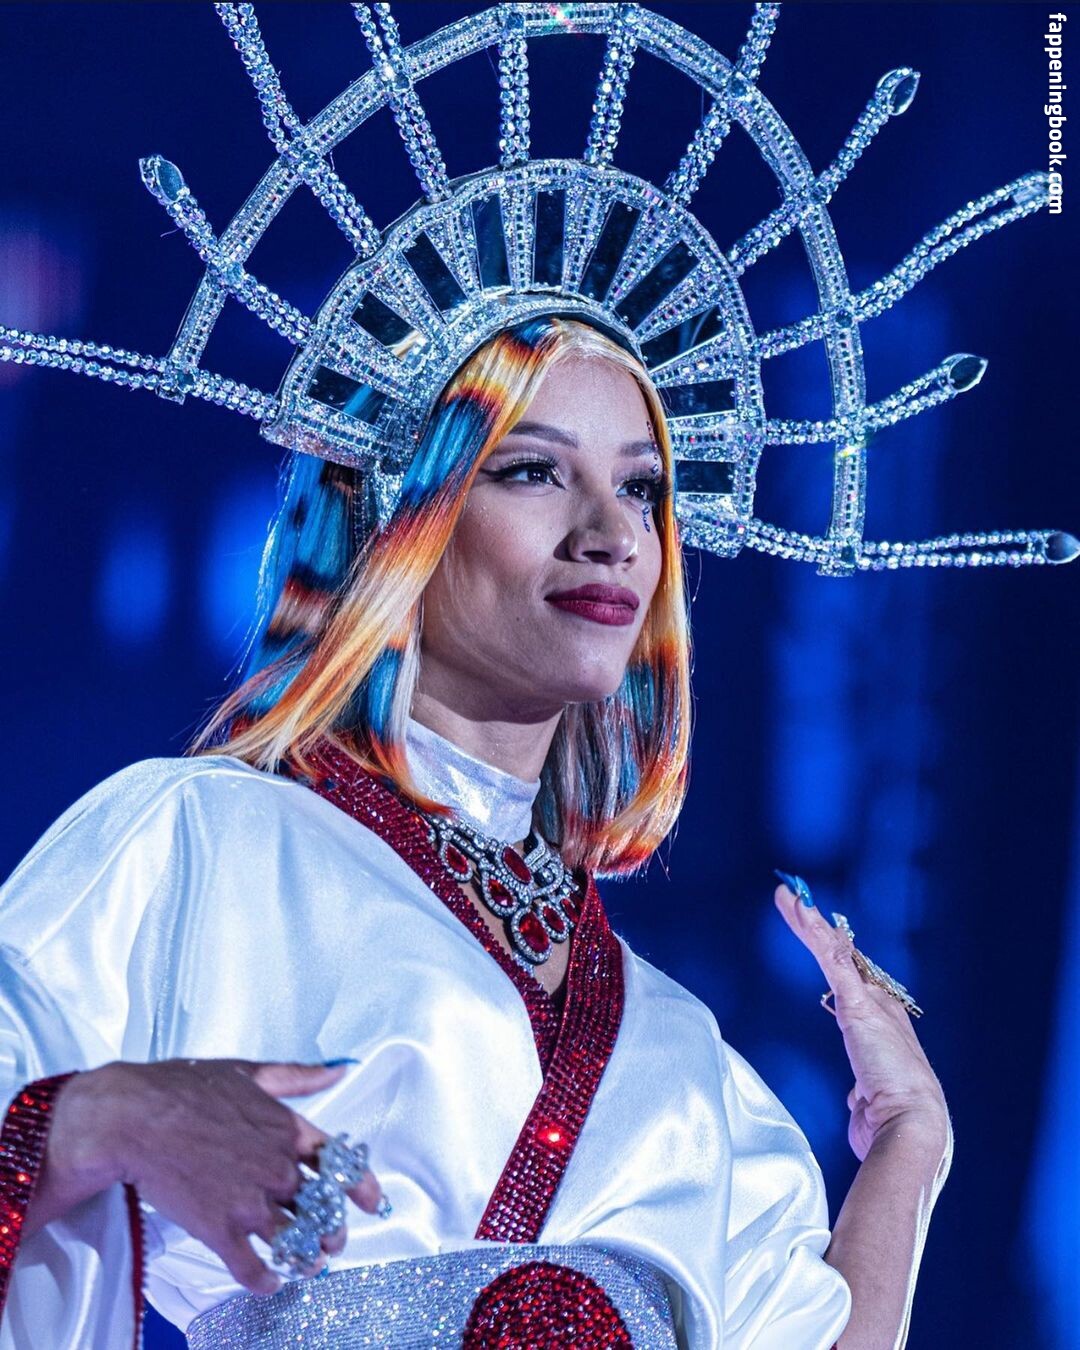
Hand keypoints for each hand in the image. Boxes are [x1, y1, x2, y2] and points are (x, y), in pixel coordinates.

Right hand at [41, 1058, 384, 1294]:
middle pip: (322, 1210)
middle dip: (332, 1230)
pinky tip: (268, 1282)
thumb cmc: (186, 1088)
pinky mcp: (219, 1228)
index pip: (341, 1163)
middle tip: (331, 1240)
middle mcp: (278, 1169)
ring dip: (306, 1259)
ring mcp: (250, 1201)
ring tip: (308, 1265)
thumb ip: (297, 1076)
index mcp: (289, 1130)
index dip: (362, 1188)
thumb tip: (337, 1071)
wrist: (135, 1117)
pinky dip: (265, 1280)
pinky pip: (251, 1267)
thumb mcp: (250, 1072)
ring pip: (295, 1242)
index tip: (371, 1204)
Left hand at [774, 880, 950, 1164]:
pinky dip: (821, 938)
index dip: (829, 949)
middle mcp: (878, 1005)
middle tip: (790, 895)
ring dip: (810, 923)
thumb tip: (856, 1100)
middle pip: (839, 955)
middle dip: (813, 926)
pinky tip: (805, 913)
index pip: (847, 975)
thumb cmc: (893, 1118)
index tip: (809, 928)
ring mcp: (870, 1003)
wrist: (911, 1126)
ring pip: (833, 953)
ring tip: (789, 895)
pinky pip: (835, 964)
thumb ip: (861, 1092)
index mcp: (880, 1021)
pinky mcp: (859, 1007)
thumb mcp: (868, 1095)